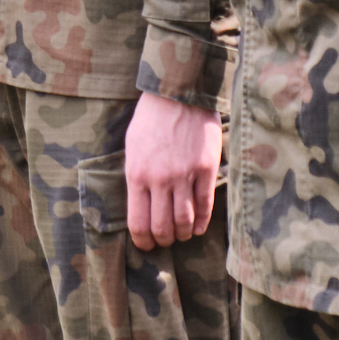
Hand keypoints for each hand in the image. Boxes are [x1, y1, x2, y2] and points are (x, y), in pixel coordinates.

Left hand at [124, 89, 222, 249]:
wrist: (178, 93)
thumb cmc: (151, 119)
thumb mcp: (132, 147)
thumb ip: (137, 177)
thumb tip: (141, 205)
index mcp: (136, 175)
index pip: (138, 222)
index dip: (142, 241)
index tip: (146, 245)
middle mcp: (160, 180)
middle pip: (162, 227)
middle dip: (163, 240)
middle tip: (165, 241)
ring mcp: (184, 175)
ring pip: (185, 220)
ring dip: (182, 234)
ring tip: (181, 234)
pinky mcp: (206, 169)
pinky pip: (205, 205)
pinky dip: (202, 222)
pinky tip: (198, 227)